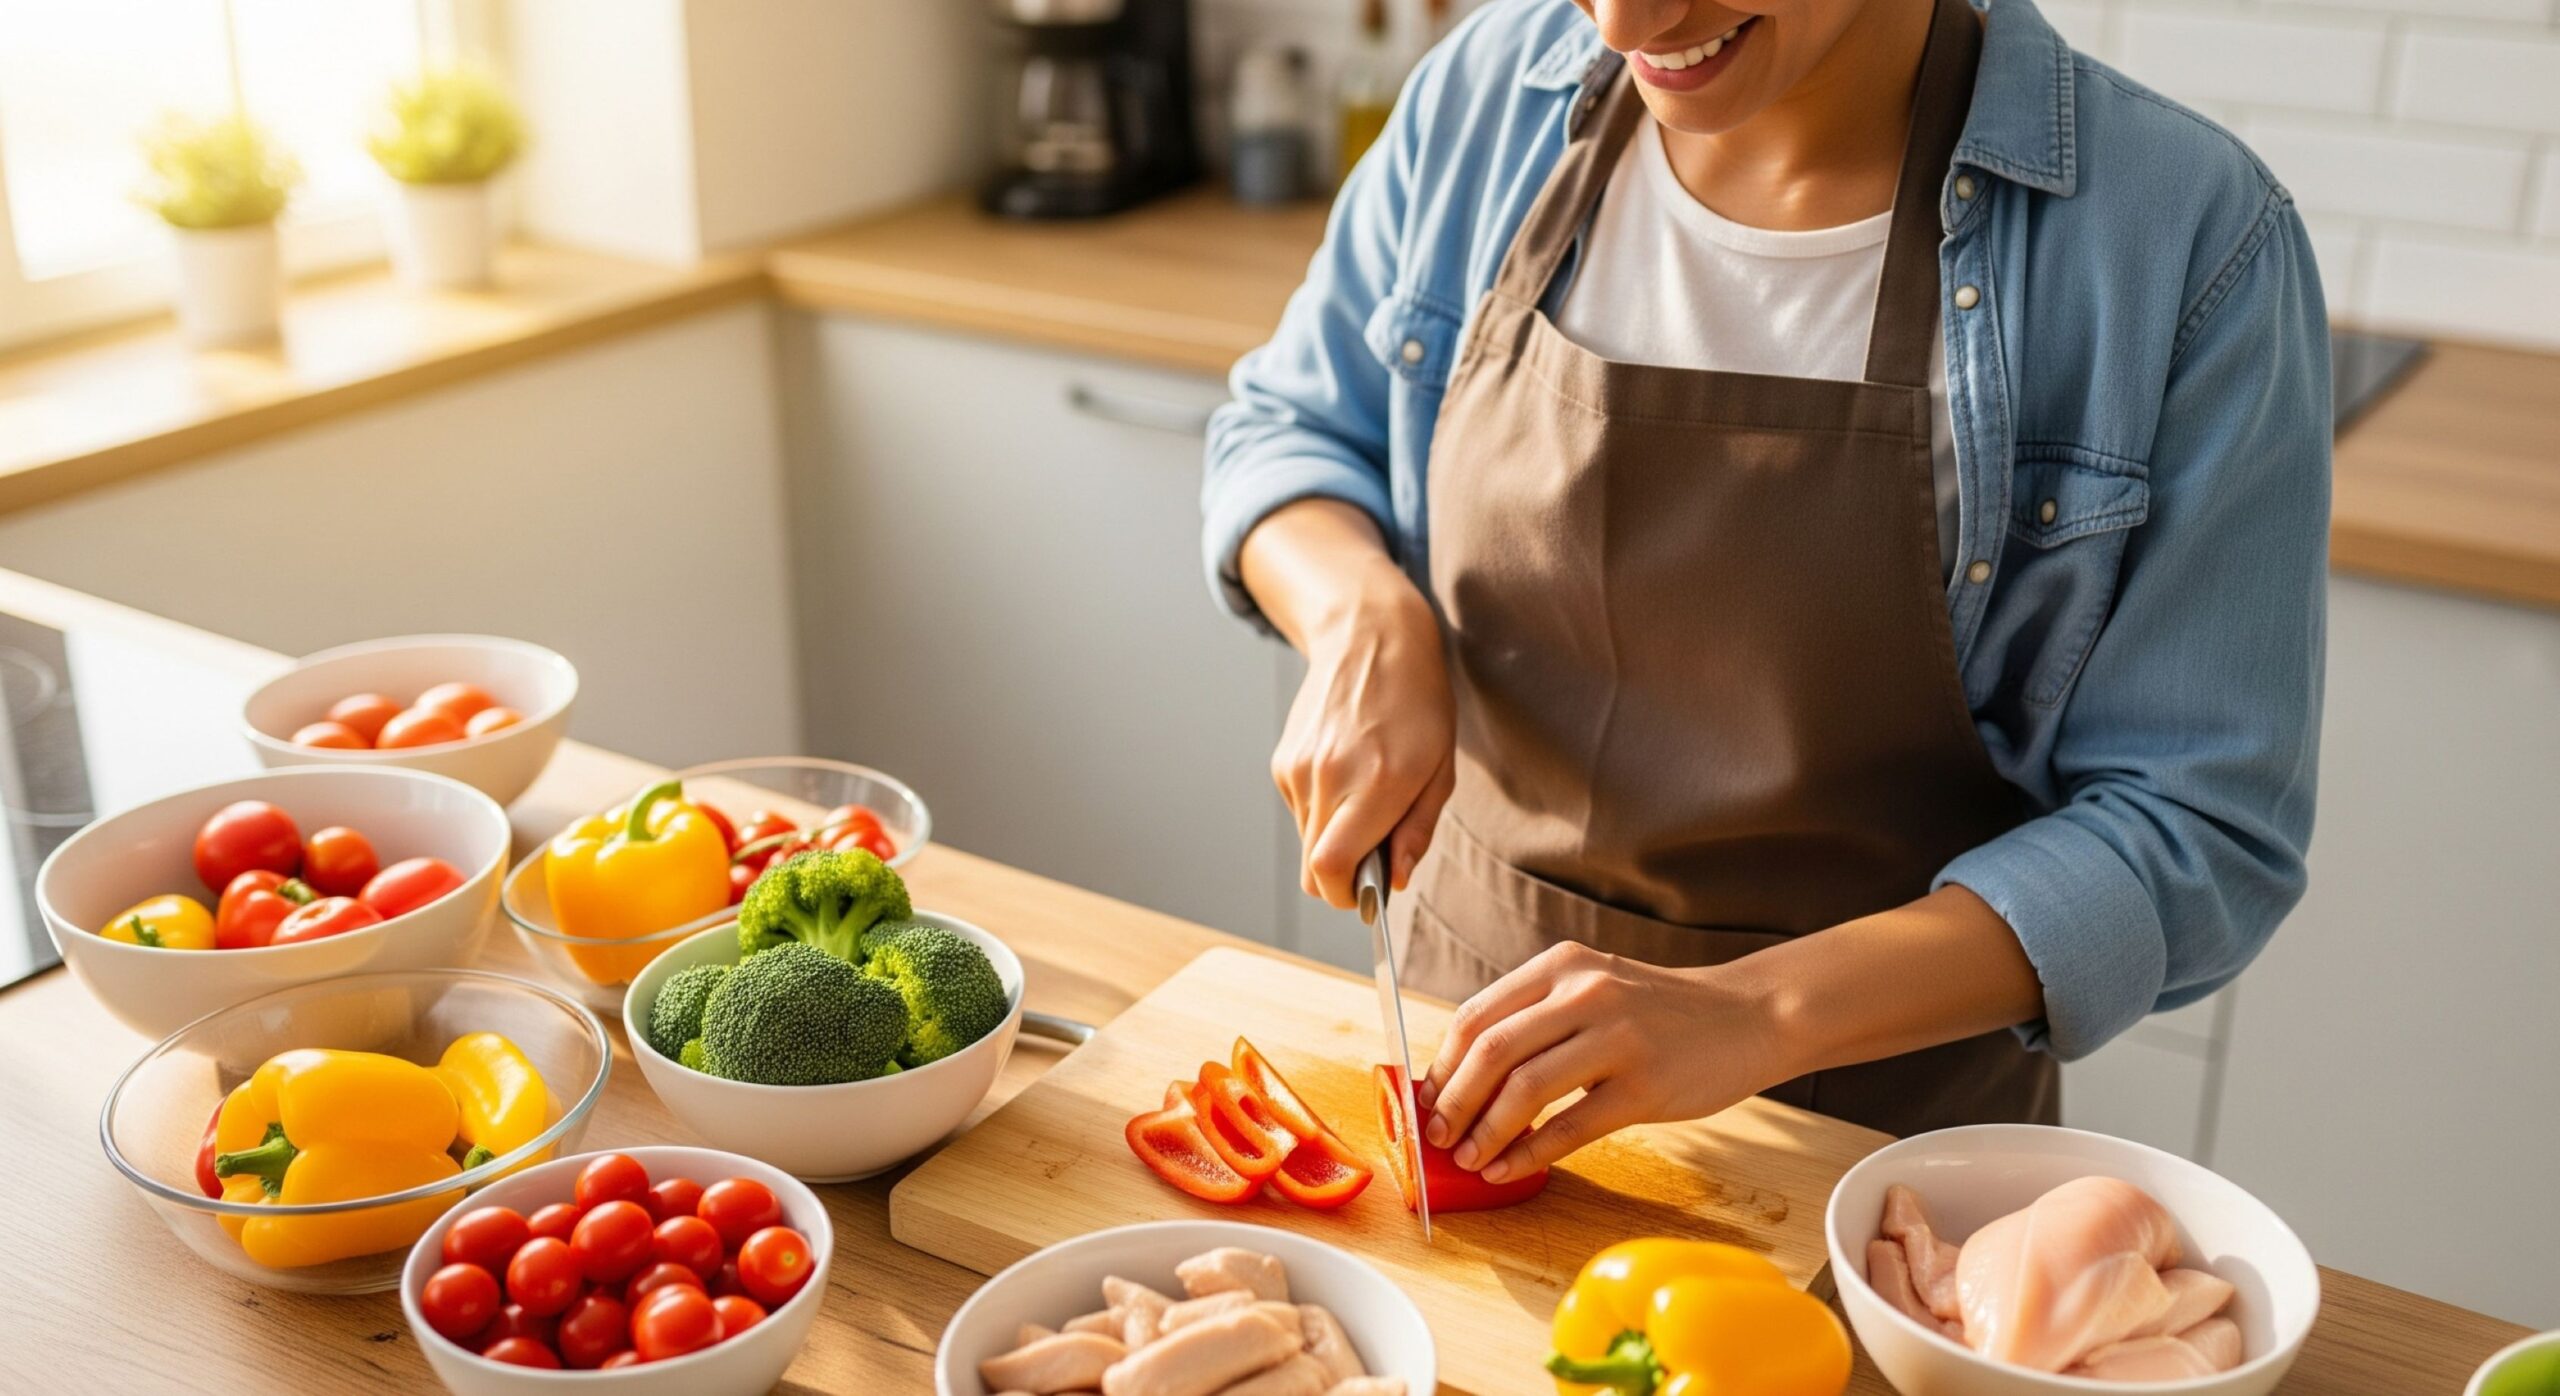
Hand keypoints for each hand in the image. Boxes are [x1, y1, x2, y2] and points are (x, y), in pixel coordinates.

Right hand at [1242, 499, 1455, 907]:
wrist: (1371, 640)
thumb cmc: (1418, 706)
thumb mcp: (1440, 771)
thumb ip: (1416, 831)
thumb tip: (1394, 880)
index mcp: (1376, 784)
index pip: (1333, 868)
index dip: (1346, 896)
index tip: (1367, 896)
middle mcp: (1328, 778)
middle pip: (1314, 868)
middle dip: (1343, 877)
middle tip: (1375, 853)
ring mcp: (1298, 769)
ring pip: (1307, 841)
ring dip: (1334, 838)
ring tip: (1366, 797)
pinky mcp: (1283, 762)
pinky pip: (1300, 812)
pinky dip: (1322, 811)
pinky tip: (1347, 774)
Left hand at [1417, 942, 1788, 1183]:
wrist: (1748, 1016)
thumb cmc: (1661, 1012)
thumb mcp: (1596, 988)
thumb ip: (1538, 1018)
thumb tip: (1467, 1076)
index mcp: (1561, 968)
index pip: (1477, 1017)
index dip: (1442, 1065)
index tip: (1426, 1101)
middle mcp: (1585, 994)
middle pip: (1491, 1052)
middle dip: (1453, 1102)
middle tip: (1436, 1137)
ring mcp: (1617, 1038)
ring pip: (1525, 1090)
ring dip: (1486, 1132)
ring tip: (1469, 1159)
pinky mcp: (1645, 1085)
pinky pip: (1571, 1126)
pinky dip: (1531, 1153)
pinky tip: (1511, 1168)